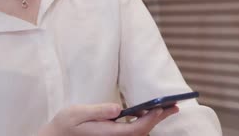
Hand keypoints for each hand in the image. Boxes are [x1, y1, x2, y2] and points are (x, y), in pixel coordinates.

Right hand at [40, 103, 178, 135]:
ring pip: (139, 133)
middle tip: (174, 106)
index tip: (163, 107)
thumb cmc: (64, 125)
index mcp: (107, 134)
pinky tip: (148, 113)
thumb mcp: (75, 113)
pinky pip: (133, 133)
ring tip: (166, 107)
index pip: (136, 129)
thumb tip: (118, 108)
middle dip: (158, 118)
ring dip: (152, 121)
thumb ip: (97, 111)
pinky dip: (143, 123)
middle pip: (142, 132)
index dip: (151, 118)